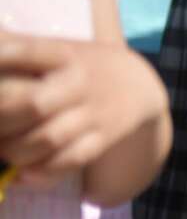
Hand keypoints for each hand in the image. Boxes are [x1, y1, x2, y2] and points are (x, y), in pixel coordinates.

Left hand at [0, 33, 167, 185]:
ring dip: (15, 150)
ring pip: (50, 139)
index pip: (27, 53)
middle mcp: (81, 84)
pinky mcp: (103, 139)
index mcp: (66, 55)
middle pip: (34, 105)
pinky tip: (22, 174)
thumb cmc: (84, 65)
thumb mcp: (58, 47)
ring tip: (4, 149)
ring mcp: (94, 114)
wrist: (140, 84)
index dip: (0, 60)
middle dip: (1, 120)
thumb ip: (16, 45)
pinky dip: (42, 172)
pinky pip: (72, 161)